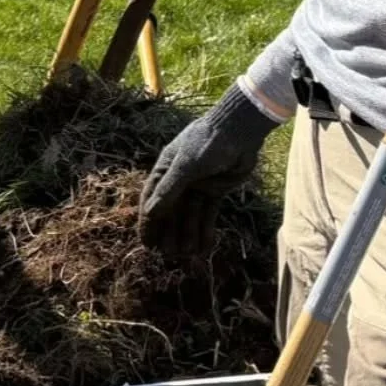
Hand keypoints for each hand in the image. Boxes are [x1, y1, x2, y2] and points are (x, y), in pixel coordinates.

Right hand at [138, 84, 280, 255]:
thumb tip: (150, 213)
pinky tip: (204, 246)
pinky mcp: (215, 191)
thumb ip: (169, 189)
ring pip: (190, 215)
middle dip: (170, 232)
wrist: (239, 131)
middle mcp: (180, 179)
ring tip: (187, 254)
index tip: (147, 244)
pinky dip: (206, 229)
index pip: (152, 199)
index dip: (148, 222)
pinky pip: (208, 214)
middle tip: (169, 254)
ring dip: (188, 234)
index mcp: (166, 169)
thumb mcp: (185, 166)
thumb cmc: (207, 142)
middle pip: (171, 211)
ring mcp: (198, 186)